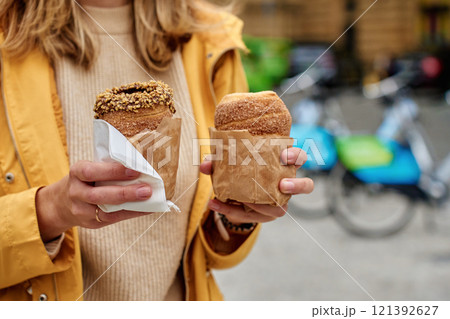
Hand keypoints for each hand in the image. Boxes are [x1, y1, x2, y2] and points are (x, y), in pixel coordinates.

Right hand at [36, 160, 152, 241]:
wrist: (62, 203)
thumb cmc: (86, 179)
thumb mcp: (90, 168)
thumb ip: (108, 167)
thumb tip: (140, 165)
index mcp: (77, 172)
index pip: (91, 172)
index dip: (113, 171)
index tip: (135, 170)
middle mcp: (76, 192)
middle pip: (98, 195)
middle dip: (125, 193)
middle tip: (147, 190)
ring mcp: (81, 210)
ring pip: (106, 211)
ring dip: (130, 206)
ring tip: (149, 200)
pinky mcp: (91, 223)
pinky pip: (113, 219)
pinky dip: (131, 213)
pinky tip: (146, 209)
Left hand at [199, 147, 312, 224]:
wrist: (238, 190)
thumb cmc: (243, 169)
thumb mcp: (233, 161)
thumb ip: (219, 160)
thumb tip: (206, 164)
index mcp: (284, 165)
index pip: (300, 158)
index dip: (297, 156)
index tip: (284, 155)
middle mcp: (287, 185)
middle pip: (305, 186)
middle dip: (297, 185)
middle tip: (282, 184)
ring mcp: (278, 202)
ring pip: (280, 209)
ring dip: (262, 206)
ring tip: (243, 201)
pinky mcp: (263, 215)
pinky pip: (249, 216)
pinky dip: (229, 210)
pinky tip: (213, 204)